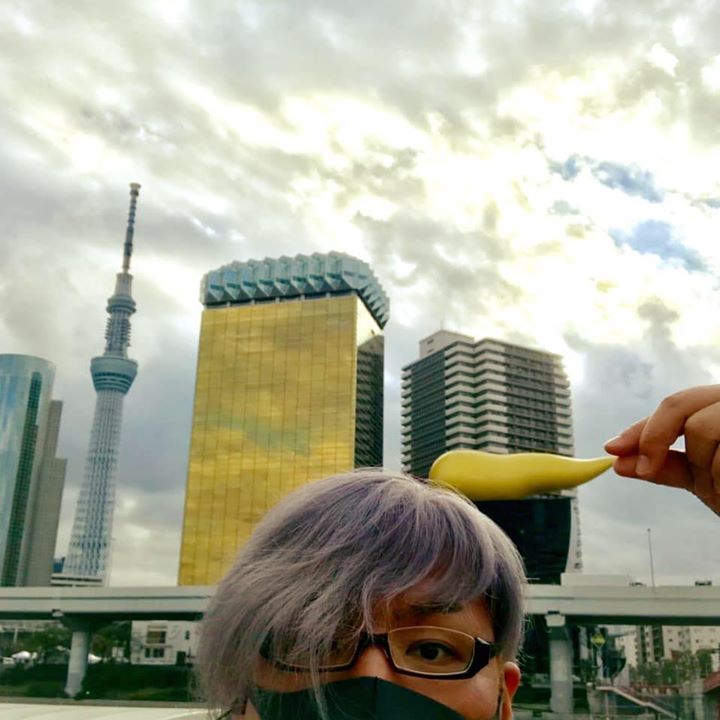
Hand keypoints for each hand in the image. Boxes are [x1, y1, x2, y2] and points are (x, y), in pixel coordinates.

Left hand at [603, 385, 719, 516]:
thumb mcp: (706, 476)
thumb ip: (666, 464)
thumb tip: (620, 461)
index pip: (675, 404)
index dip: (640, 427)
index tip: (612, 449)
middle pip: (681, 407)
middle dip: (657, 440)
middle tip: (646, 470)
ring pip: (704, 428)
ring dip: (706, 468)